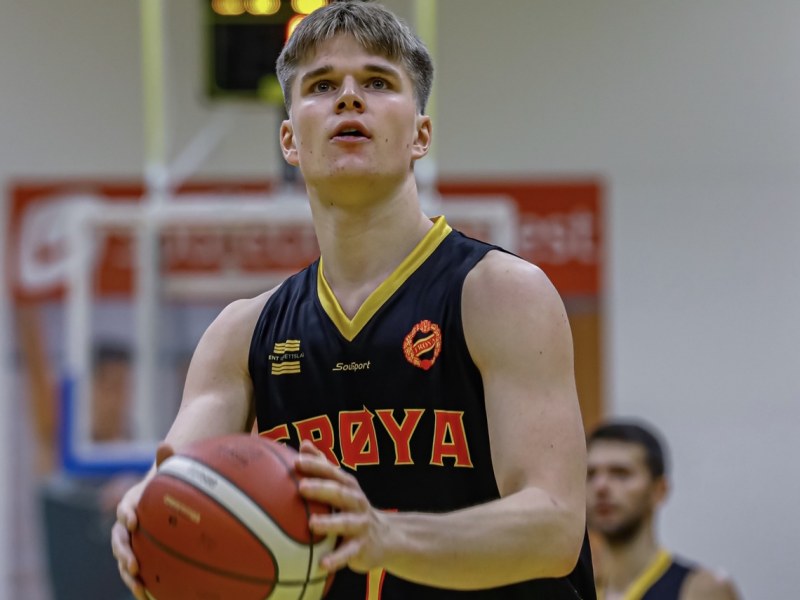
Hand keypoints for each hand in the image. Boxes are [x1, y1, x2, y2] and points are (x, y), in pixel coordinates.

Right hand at [111, 443, 173, 598]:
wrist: (163, 500)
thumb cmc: (165, 486)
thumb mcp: (168, 472)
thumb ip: (166, 460)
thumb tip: (164, 444)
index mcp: (132, 504)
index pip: (125, 509)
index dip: (127, 514)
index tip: (134, 520)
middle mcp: (126, 526)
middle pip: (119, 541)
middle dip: (124, 553)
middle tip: (134, 564)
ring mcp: (131, 542)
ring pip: (124, 560)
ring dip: (128, 574)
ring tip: (139, 586)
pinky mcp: (139, 556)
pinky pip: (137, 572)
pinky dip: (141, 584)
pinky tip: (150, 597)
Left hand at [295, 440, 390, 573]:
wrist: (387, 536)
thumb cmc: (352, 507)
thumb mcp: (342, 485)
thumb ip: (324, 465)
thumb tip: (304, 444)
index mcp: (348, 486)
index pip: (332, 472)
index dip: (316, 466)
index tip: (296, 461)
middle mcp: (356, 502)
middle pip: (339, 493)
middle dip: (321, 489)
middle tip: (301, 488)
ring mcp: (360, 525)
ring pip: (345, 523)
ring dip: (329, 523)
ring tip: (311, 525)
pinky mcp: (362, 547)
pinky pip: (348, 554)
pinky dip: (336, 559)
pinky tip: (322, 564)